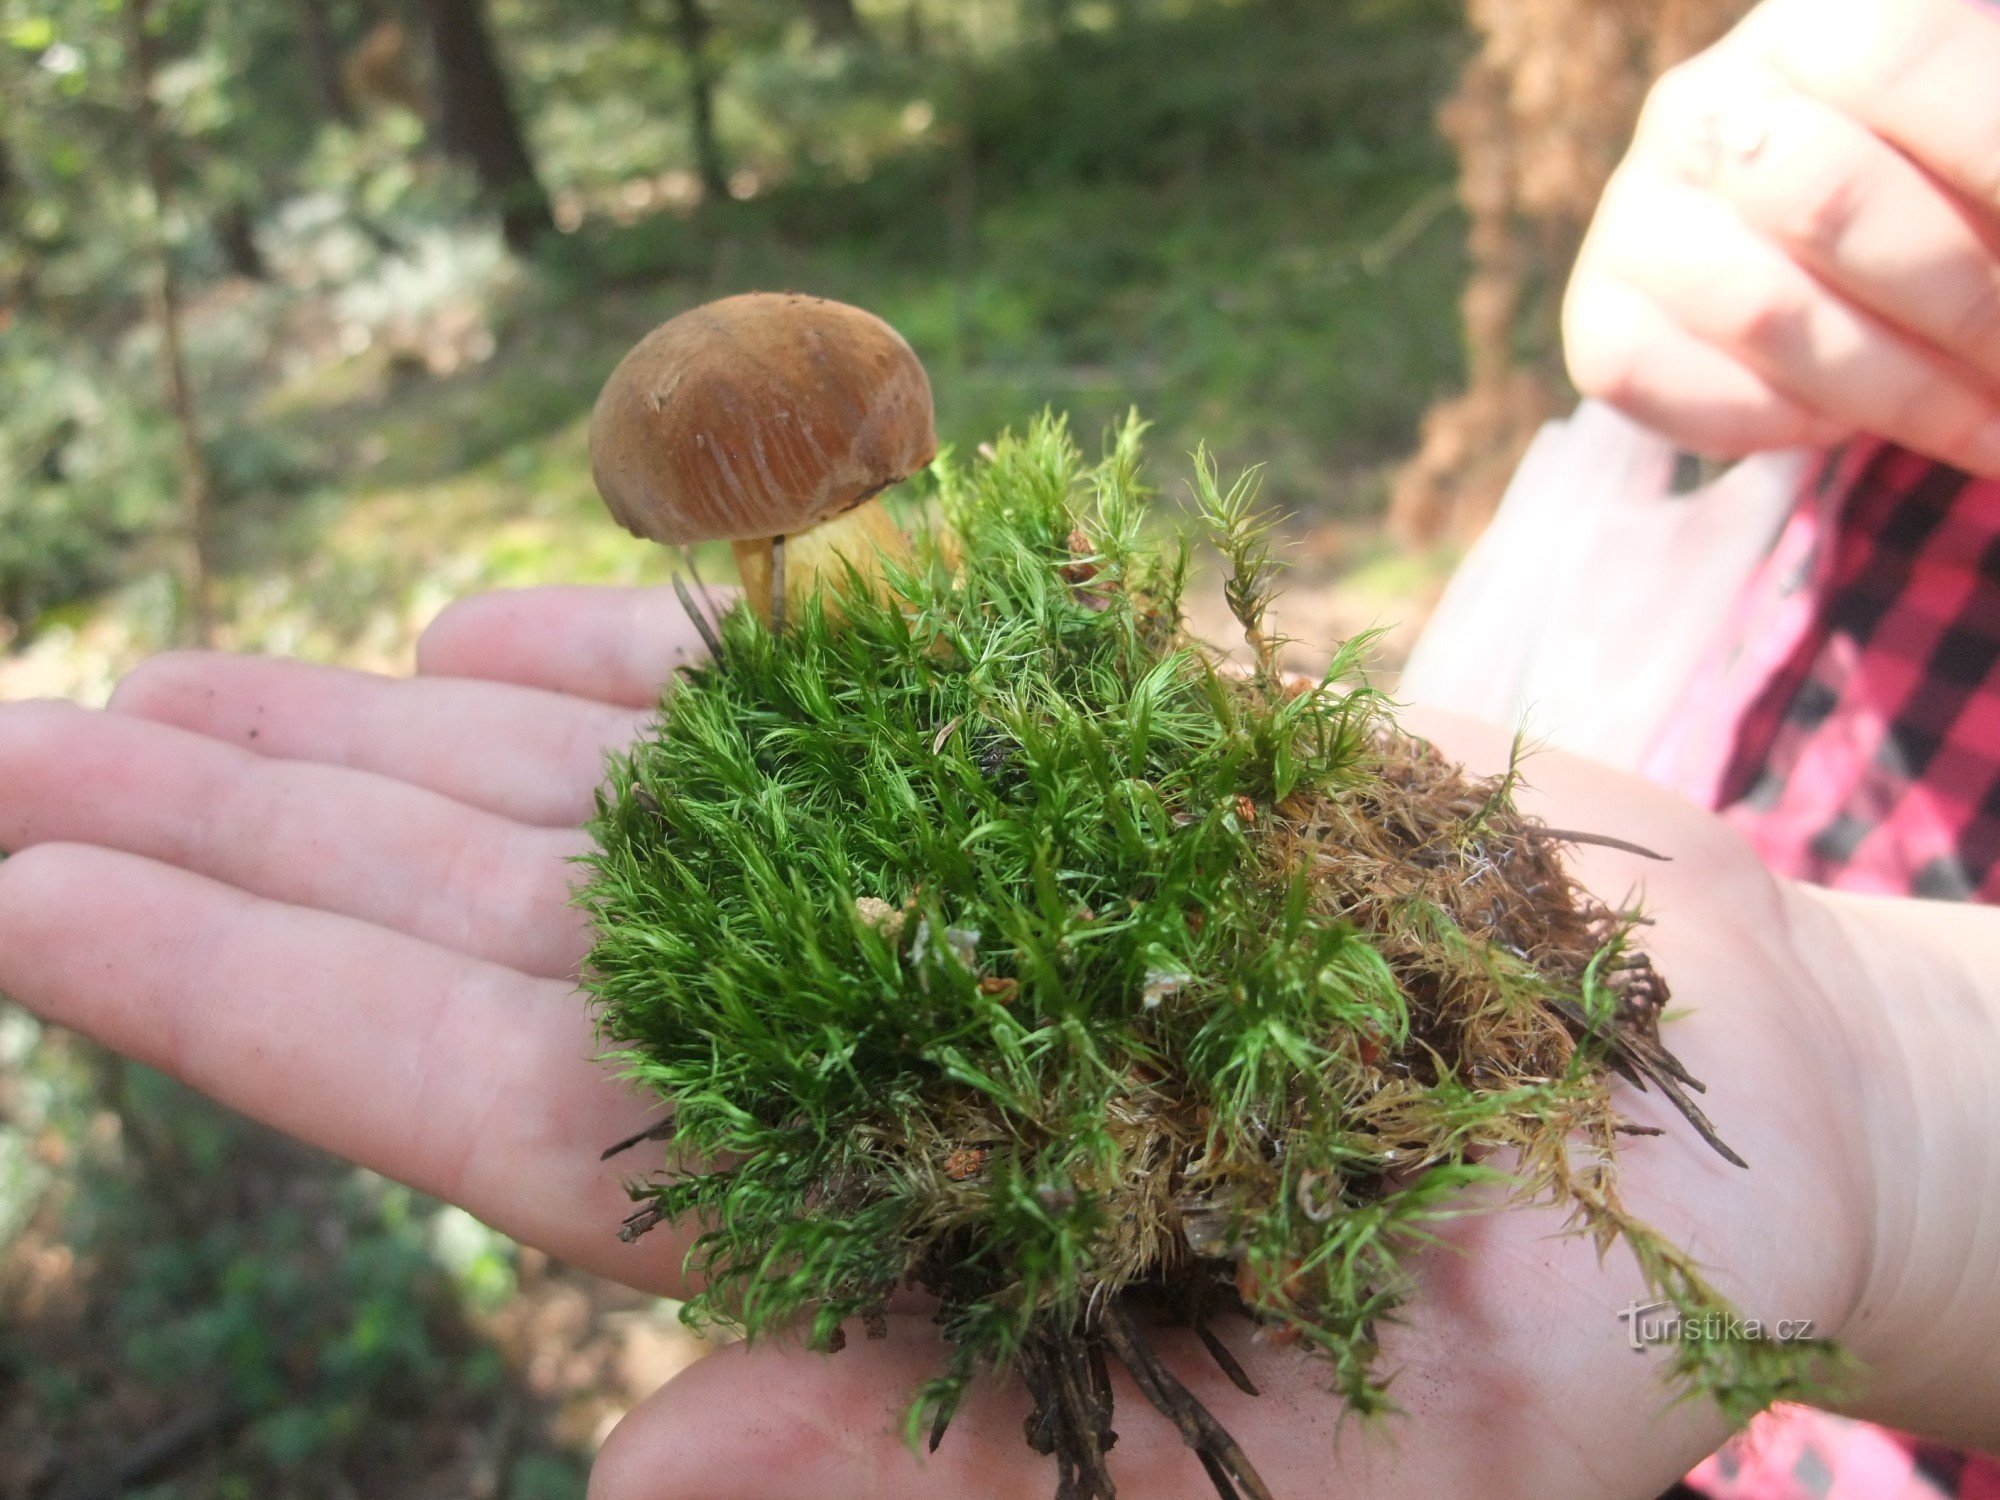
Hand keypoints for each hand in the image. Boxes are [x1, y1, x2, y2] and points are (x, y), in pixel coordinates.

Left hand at [0, 587, 1987, 1497]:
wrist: (1714, 1105)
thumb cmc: (1552, 1313)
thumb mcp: (1325, 1454)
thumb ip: (962, 1463)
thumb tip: (644, 1489)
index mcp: (874, 1215)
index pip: (500, 1101)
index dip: (256, 991)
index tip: (29, 882)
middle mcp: (859, 1052)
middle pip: (486, 930)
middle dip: (243, 839)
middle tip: (9, 749)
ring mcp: (940, 911)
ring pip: (597, 810)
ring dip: (377, 738)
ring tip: (159, 682)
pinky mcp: (1046, 797)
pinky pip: (793, 714)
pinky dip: (634, 669)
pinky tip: (471, 640)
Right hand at [1563, 0, 1999, 475]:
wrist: (1800, 246)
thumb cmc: (1932, 187)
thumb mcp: (1974, 155)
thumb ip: (1996, 176)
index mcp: (1815, 25)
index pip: (1903, 58)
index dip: (1995, 157)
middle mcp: (1703, 106)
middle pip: (1826, 200)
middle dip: (1964, 307)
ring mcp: (1634, 213)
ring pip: (1762, 314)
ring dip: (1898, 394)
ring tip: (1980, 427)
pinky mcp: (1597, 316)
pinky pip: (1667, 385)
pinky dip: (1775, 425)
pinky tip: (1841, 425)